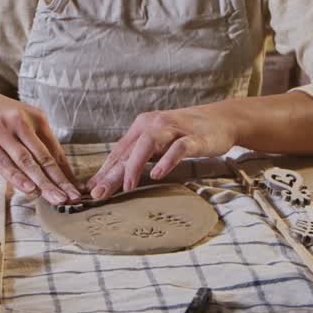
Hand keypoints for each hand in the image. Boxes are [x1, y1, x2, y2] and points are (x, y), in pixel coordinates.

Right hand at [0, 82, 80, 205]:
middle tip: (73, 199)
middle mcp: (21, 120)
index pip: (55, 150)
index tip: (76, 190)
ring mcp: (2, 129)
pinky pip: (3, 162)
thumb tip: (52, 166)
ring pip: (27, 162)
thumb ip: (33, 138)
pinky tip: (29, 190)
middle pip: (44, 157)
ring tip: (57, 199)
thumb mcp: (17, 117)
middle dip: (60, 181)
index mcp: (35, 116)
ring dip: (44, 183)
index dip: (66, 172)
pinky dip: (17, 178)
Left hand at [85, 103, 237, 200]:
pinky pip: (177, 148)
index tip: (90, 190)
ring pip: (147, 145)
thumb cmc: (187, 133)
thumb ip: (140, 155)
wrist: (222, 120)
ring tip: (127, 186)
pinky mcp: (193, 137)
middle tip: (98, 193)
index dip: (104, 171)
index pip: (119, 152)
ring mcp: (173, 130)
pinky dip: (166, 161)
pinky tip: (157, 174)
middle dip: (111, 173)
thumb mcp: (159, 142)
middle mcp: (153, 125)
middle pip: (128, 151)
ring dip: (135, 166)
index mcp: (142, 127)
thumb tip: (116, 176)